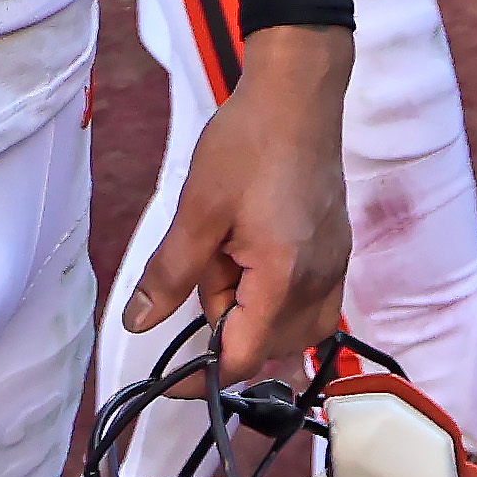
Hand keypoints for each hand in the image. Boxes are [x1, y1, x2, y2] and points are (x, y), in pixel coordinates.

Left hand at [123, 24, 349, 383]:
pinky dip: (278, 302)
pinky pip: (312, 305)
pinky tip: (253, 260)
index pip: (244, 358)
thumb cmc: (248, 144)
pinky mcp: (338, 253)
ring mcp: (335, 268)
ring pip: (293, 331)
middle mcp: (320, 283)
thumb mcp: (196, 211)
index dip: (203, 377)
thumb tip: (139, 324)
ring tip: (228, 258)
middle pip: (268, 347)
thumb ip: (169, 275)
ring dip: (253, 316)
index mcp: (283, 277)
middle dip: (227, 328)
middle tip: (205, 268)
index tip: (171, 381)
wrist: (298, 95)